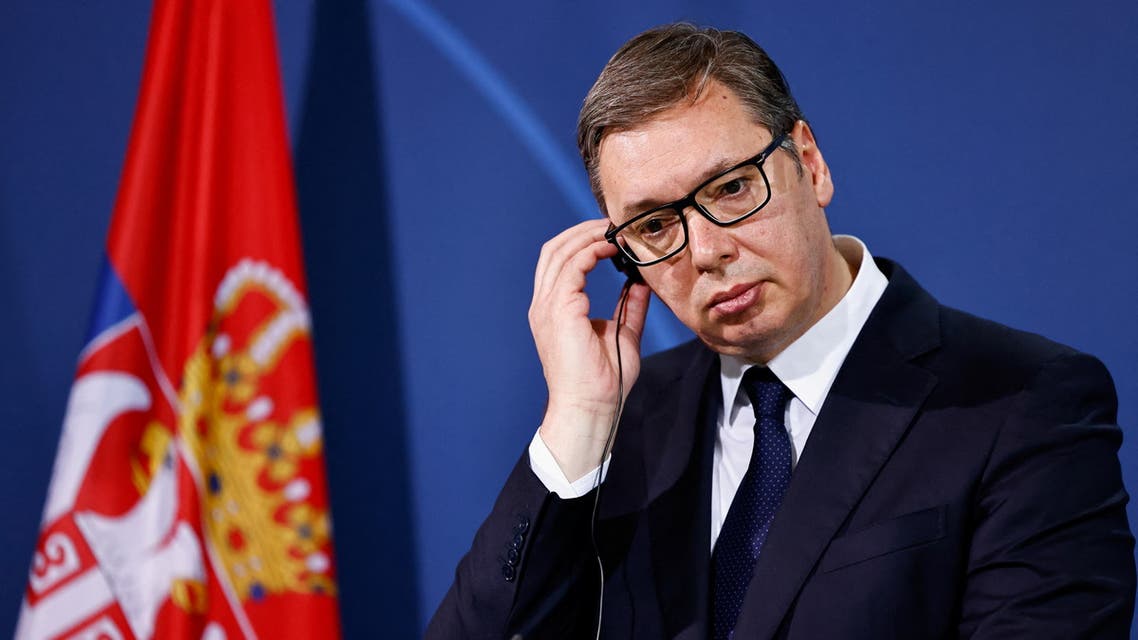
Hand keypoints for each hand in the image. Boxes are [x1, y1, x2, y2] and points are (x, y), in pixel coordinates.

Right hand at [529, 219, 650, 480]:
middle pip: (554, 250)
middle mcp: (544, 305)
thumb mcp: (623, 334)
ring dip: (588, 236)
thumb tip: (641, 281)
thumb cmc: (604, 382)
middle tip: (613, 223)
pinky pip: (571, 267)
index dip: (583, 242)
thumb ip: (629, 306)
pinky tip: (611, 249)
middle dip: (582, 231)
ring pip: (560, 252)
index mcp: (554, 310)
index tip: (613, 235)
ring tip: (615, 230)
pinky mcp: (559, 311)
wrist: (592, 408)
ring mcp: (548, 307)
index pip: (560, 262)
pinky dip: (591, 251)